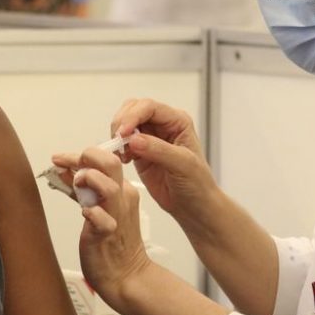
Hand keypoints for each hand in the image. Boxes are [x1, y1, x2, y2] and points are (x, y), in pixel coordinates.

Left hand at [70, 146, 152, 308]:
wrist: (126, 276)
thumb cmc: (111, 244)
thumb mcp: (97, 208)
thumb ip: (82, 189)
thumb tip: (65, 170)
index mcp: (122, 190)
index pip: (104, 159)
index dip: (80, 155)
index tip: (59, 158)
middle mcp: (122, 199)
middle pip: (111, 163)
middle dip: (86, 156)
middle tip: (67, 164)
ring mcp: (117, 216)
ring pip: (110, 187)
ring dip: (89, 179)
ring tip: (75, 183)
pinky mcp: (108, 235)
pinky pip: (103, 220)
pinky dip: (92, 213)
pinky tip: (84, 212)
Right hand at [109, 99, 216, 217]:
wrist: (194, 207)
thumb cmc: (198, 185)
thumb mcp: (183, 166)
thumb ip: (159, 150)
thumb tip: (134, 139)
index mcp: (177, 121)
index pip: (149, 107)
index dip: (133, 116)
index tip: (123, 133)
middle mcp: (163, 125)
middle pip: (133, 109)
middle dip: (122, 122)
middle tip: (117, 141)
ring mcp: (150, 138)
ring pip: (125, 124)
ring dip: (118, 135)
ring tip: (121, 153)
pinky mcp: (139, 152)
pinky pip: (122, 142)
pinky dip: (117, 148)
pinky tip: (123, 160)